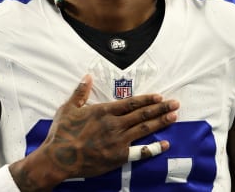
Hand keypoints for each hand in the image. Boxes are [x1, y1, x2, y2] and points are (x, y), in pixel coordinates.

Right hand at [9, 74, 179, 190]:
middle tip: (175, 104)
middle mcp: (114, 124)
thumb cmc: (62, 132)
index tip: (160, 96)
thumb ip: (80, 91)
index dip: (147, 99)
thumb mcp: (68, 108)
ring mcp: (118, 141)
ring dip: (160, 122)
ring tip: (174, 117)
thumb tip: (87, 76)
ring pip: (144, 129)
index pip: (131, 103)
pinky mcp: (119, 157)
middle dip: (160, 109)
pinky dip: (154, 148)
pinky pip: (140, 151)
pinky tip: (165, 144)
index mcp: (104, 111)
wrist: (59, 158)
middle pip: (142, 114)